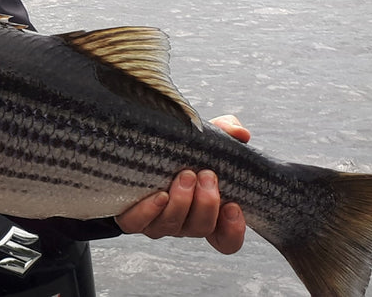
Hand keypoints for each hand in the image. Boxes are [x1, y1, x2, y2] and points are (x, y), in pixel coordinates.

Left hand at [114, 115, 250, 254]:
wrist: (135, 147)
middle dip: (207, 203)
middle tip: (206, 175)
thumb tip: (240, 133)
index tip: (233, 206)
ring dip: (182, 203)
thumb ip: (227, 132)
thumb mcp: (205, 138)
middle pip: (201, 228)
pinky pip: (137, 224)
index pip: (226, 239)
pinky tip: (159, 195)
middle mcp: (183, 222)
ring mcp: (157, 222)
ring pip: (172, 226)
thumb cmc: (179, 148)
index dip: (233, 231)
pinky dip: (149, 211)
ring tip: (185, 176)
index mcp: (205, 211)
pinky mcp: (131, 217)